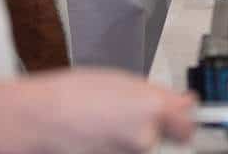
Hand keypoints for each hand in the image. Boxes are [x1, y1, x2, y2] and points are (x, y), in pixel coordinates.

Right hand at [0, 69, 195, 153]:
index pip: (189, 124)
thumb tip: (186, 103)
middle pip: (167, 137)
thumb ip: (161, 96)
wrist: (38, 119)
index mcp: (154, 108)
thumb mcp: (124, 81)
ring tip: (108, 124)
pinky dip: (116, 147)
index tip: (182, 116)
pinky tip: (99, 136)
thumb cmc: (74, 94)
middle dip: (156, 128)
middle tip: (130, 116)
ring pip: (144, 147)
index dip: (185, 119)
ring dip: (134, 139)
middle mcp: (146, 137)